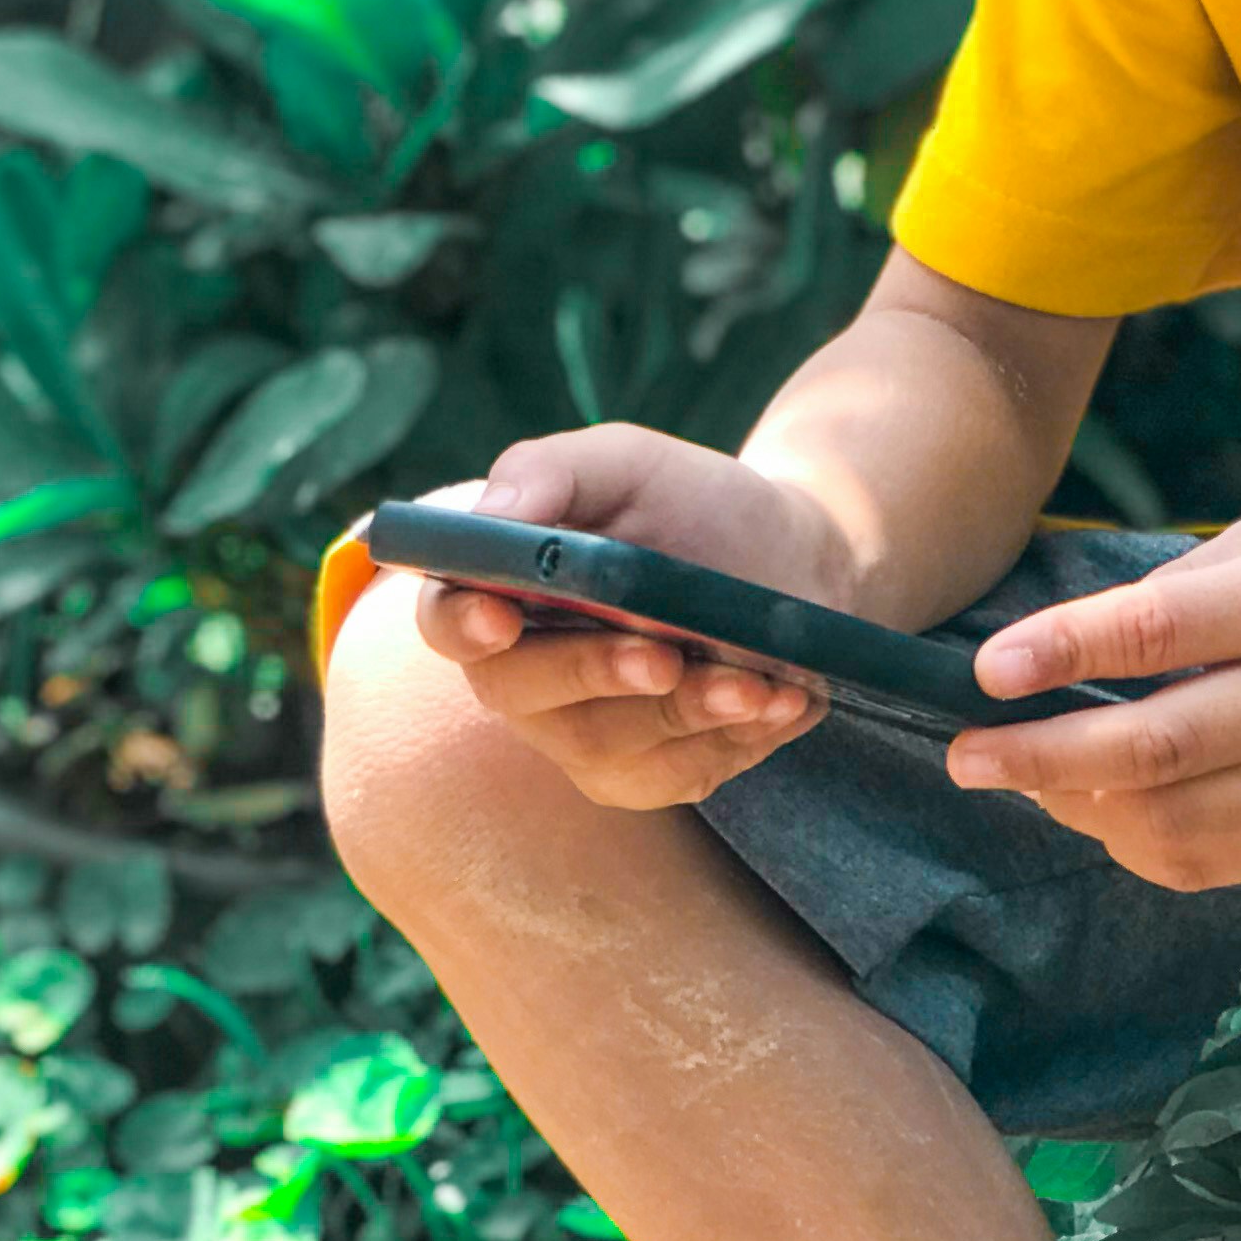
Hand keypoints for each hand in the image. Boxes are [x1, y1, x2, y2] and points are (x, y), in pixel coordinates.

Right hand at [405, 423, 854, 812]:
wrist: (793, 561)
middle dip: (592, 673)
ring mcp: (581, 733)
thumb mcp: (630, 464)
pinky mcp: (645, 775)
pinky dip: (730, 739)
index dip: (461, 623)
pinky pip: (671, 777)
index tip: (500, 619)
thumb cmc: (694, 505)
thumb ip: (552, 473)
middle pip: (517, 692)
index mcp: (503, 588)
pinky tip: (778, 700)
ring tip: (756, 680)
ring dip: (684, 712)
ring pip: (603, 744)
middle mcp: (525, 669)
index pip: (447, 618)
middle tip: (664, 658)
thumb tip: (492, 515)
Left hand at [942, 513, 1240, 890]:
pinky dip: (1132, 843)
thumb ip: (1178, 598)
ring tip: (1023, 776)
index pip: (1160, 633)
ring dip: (1076, 806)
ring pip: (1173, 823)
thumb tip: (1056, 657)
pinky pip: (1208, 862)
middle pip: (1155, 747)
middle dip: (1039, 756)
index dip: (1063, 653)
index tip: (984, 670)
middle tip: (963, 753)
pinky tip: (1095, 807)